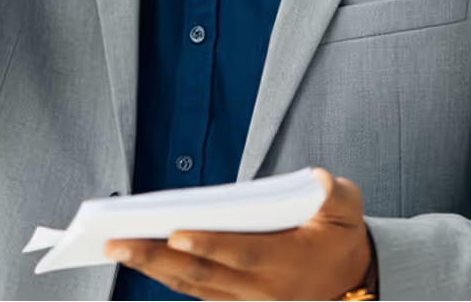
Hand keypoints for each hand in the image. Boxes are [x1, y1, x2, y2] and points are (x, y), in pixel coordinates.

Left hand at [104, 169, 372, 300]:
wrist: (353, 286)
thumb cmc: (342, 243)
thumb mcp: (349, 213)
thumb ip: (337, 195)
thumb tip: (318, 180)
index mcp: (285, 262)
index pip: (240, 253)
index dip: (208, 245)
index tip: (175, 233)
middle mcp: (260, 289)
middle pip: (201, 275)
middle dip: (156, 258)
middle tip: (118, 242)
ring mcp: (246, 301)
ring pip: (192, 286)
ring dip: (152, 269)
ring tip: (118, 248)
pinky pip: (196, 292)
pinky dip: (168, 278)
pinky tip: (143, 260)